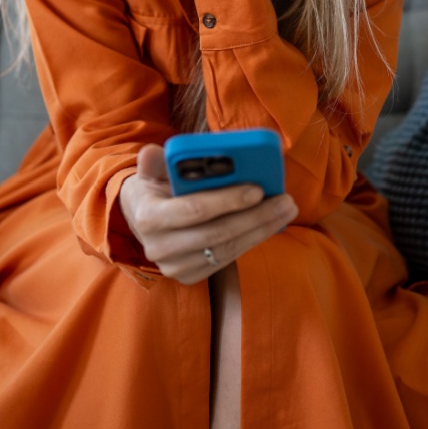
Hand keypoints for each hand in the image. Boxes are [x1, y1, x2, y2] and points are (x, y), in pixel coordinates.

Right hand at [117, 144, 296, 284]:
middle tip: (286, 200)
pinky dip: (252, 240)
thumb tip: (155, 152)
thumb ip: (153, 161)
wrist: (141, 221)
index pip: (195, 210)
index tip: (258, 189)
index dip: (228, 200)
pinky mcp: (189, 276)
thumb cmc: (154, 189)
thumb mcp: (149, 171)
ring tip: (286, 210)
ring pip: (228, 249)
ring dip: (262, 229)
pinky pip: (228, 258)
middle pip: (218, 233)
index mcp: (148, 216)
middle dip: (256, 216)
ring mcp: (175, 266)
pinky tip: (271, 224)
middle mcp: (159, 247)